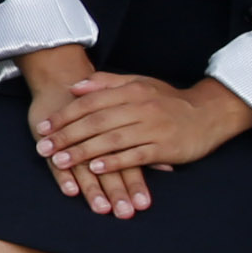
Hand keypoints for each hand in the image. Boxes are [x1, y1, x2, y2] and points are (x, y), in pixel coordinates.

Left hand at [43, 72, 251, 199]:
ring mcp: (153, 127)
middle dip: (66, 136)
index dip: (64, 116)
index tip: (43, 128)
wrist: (209, 113)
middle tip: (44, 148)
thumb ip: (107, 84)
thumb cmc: (168, 100)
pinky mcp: (165, 148)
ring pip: (111, 140)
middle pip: (95, 122)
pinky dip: (114, 162)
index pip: (89, 103)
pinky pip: (135, 156)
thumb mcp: (139, 83)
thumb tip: (75, 87)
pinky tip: (96, 168)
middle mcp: (140, 107)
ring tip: (61, 161)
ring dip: (83, 152)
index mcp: (131, 90)